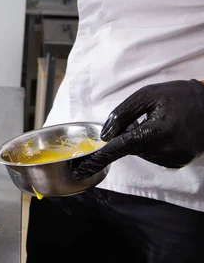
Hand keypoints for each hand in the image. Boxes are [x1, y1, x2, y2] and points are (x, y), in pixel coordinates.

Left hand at [72, 79, 203, 179]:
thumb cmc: (180, 96)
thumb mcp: (147, 95)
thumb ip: (122, 114)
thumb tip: (105, 136)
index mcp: (157, 133)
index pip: (120, 148)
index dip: (100, 157)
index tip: (84, 167)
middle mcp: (165, 152)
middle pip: (130, 148)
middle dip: (128, 134)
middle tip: (144, 118)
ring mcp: (174, 160)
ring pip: (141, 152)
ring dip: (140, 139)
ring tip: (158, 121)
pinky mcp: (179, 162)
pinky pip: (154, 155)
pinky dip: (151, 144)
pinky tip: (164, 130)